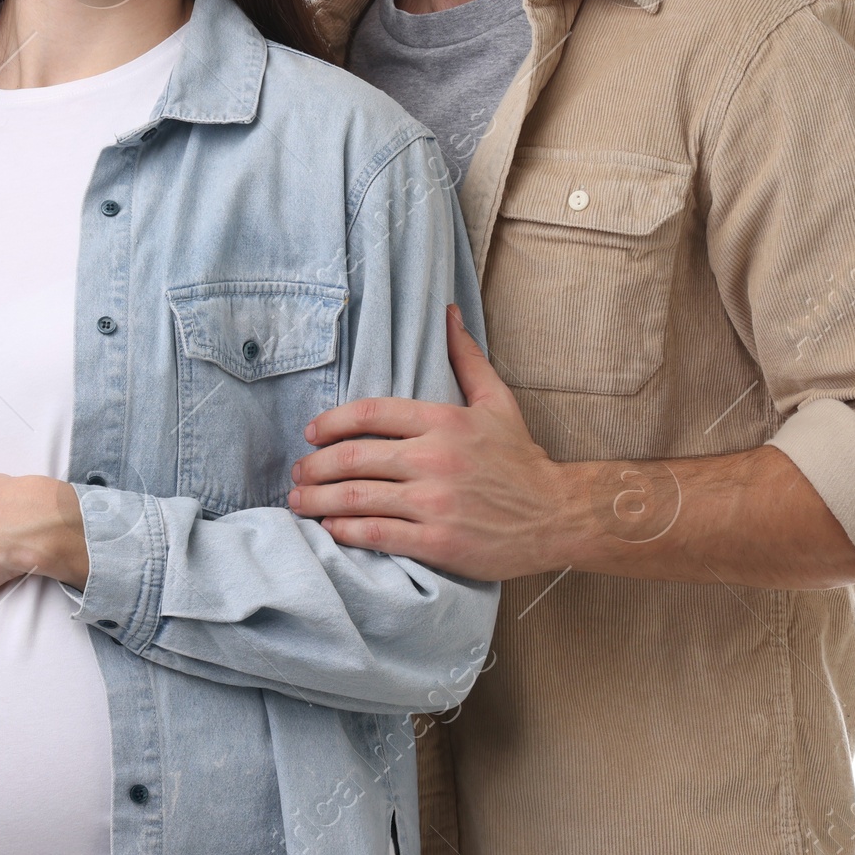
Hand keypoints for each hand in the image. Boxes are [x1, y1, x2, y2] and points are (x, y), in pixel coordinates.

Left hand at [287, 306, 564, 580]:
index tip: (312, 433)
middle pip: (354, 457)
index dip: (332, 422)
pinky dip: (345, 530)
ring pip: (358, 497)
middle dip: (315, 466)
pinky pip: (377, 533)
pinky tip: (331, 528)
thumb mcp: (497, 401)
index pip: (371, 414)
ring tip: (298, 500)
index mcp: (444, 420)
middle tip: (297, 471)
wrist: (557, 514)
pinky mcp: (437, 540)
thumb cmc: (521, 460)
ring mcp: (434, 501)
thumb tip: (449, 314)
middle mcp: (434, 457)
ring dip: (318, 499)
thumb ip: (466, 358)